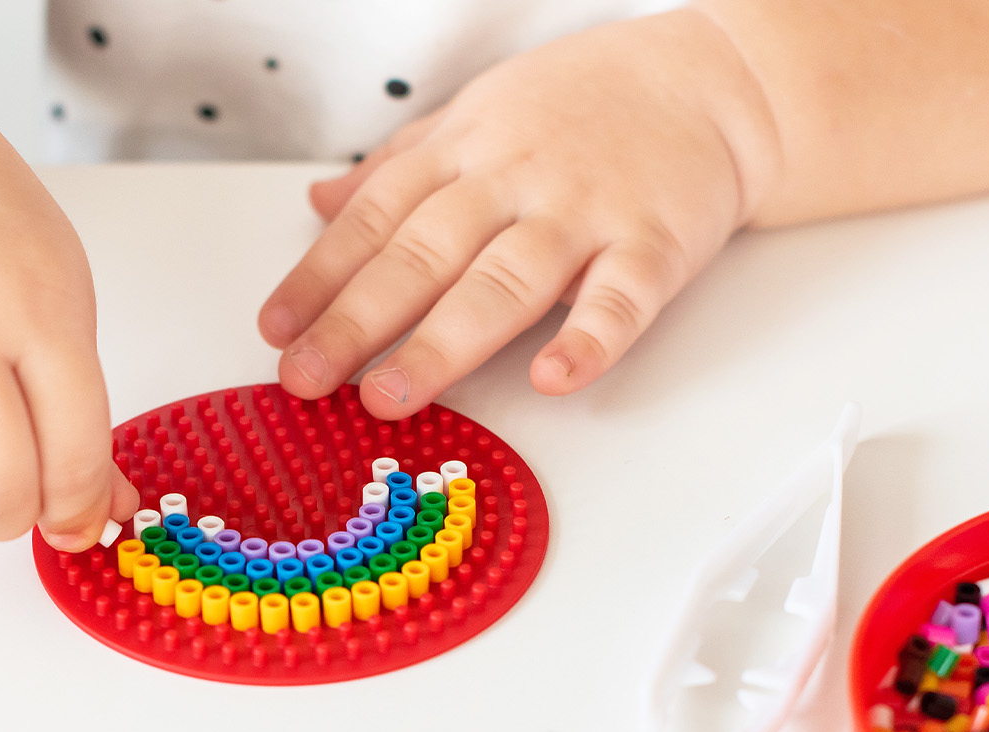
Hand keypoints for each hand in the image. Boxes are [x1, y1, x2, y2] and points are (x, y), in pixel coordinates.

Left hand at [258, 10, 779, 415]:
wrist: (713, 80)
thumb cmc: (585, 104)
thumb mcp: (476, 115)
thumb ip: (397, 167)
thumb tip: (320, 202)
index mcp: (465, 153)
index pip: (376, 219)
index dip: (321, 275)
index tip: (276, 328)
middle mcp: (515, 181)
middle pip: (423, 255)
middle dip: (357, 319)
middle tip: (306, 376)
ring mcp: (585, 213)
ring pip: (505, 281)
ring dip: (444, 342)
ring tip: (390, 395)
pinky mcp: (655, 244)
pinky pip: (620, 298)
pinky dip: (589, 338)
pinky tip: (553, 377)